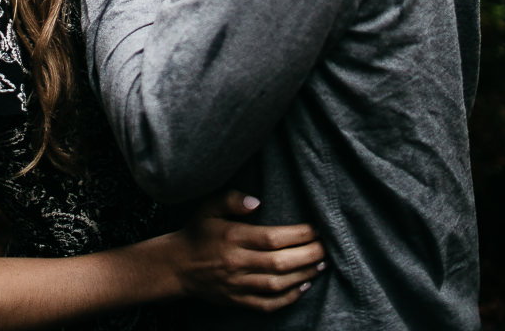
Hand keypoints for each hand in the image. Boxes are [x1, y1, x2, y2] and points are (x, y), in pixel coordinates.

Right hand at [173, 190, 325, 311]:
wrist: (177, 266)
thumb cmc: (197, 233)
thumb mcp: (208, 207)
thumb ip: (232, 199)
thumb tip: (256, 201)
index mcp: (232, 237)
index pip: (271, 237)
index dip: (298, 234)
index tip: (315, 229)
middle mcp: (236, 262)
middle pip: (279, 261)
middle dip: (308, 254)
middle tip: (326, 247)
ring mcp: (237, 285)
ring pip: (277, 284)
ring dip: (303, 275)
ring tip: (320, 264)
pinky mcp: (238, 301)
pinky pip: (268, 305)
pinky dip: (288, 298)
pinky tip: (303, 286)